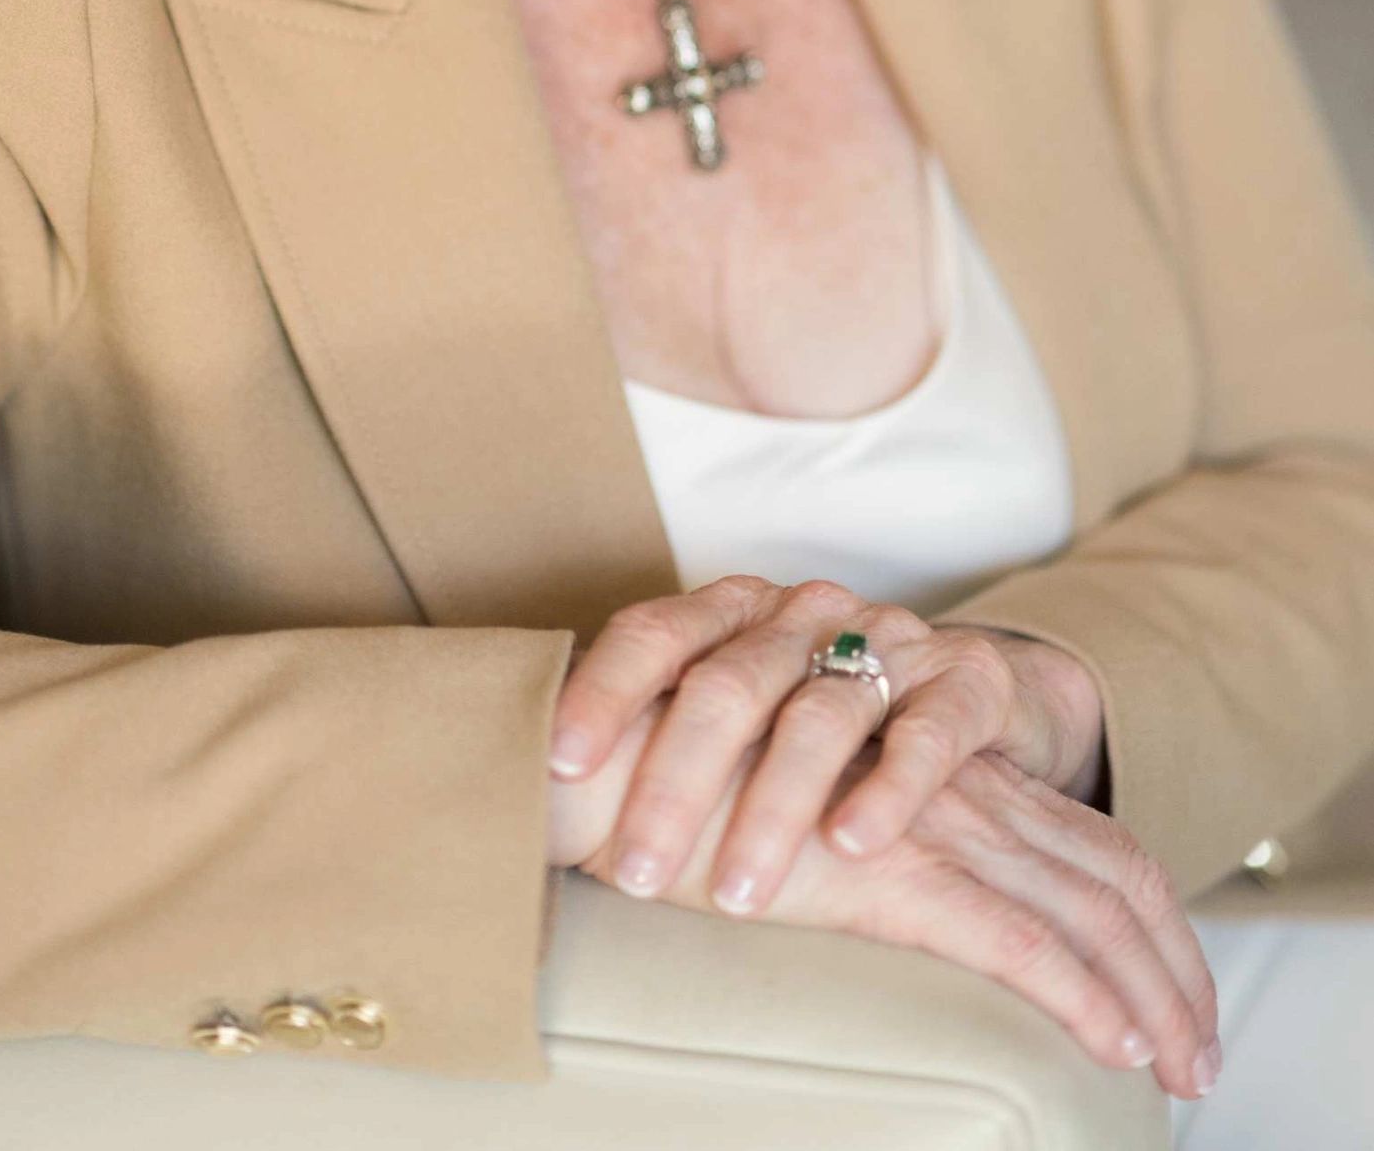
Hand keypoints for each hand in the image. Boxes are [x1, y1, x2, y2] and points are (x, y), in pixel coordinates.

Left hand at [548, 575, 1105, 918]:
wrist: (975, 694)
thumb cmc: (825, 722)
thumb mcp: (745, 719)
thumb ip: (661, 741)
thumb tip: (531, 810)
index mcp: (735, 612)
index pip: (652, 634)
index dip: (601, 693)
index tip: (554, 766)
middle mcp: (805, 613)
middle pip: (726, 686)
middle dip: (675, 784)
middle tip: (635, 875)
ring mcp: (890, 637)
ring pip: (819, 714)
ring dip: (772, 808)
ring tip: (738, 894)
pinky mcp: (968, 680)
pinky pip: (928, 729)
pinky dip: (889, 789)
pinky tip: (852, 846)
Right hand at [561, 706, 1220, 1105]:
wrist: (591, 757)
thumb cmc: (669, 790)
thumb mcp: (788, 818)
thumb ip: (849, 840)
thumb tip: (882, 909)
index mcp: (932, 765)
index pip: (1080, 835)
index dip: (1142, 918)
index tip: (1173, 1001)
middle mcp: (944, 776)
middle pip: (1107, 862)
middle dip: (1173, 964)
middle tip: (1205, 1054)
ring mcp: (922, 815)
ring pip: (1084, 900)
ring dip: (1149, 992)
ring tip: (1186, 1068)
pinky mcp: (887, 861)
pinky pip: (1015, 934)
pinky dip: (1081, 996)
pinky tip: (1119, 1047)